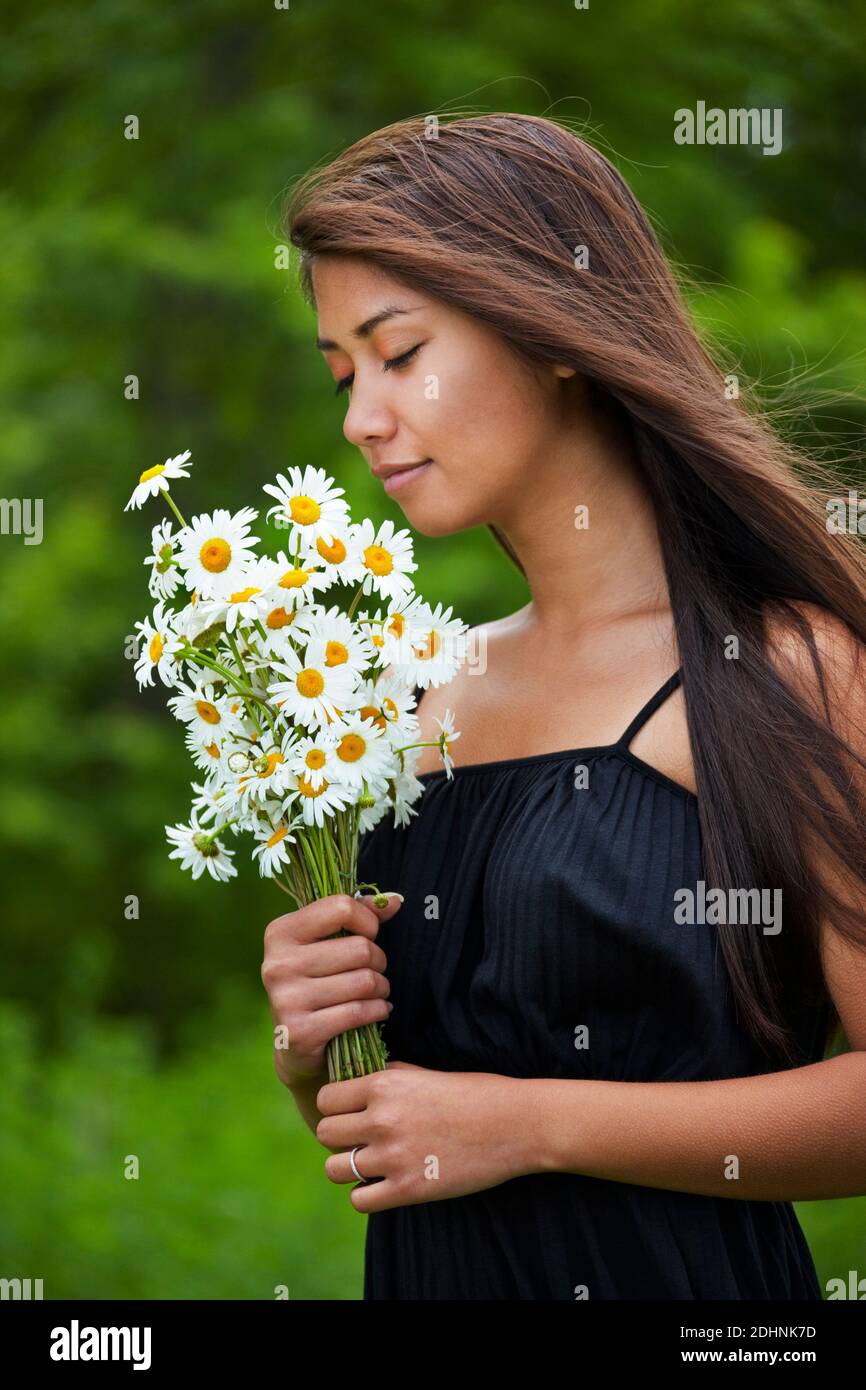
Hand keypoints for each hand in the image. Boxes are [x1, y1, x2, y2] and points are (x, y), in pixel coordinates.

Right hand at [260, 891, 402, 1088]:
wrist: (295, 1044)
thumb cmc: (317, 982)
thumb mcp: (327, 944)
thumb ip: (358, 917)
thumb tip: (395, 900)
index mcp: (281, 932)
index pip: (341, 908)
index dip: (367, 922)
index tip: (368, 936)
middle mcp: (278, 963)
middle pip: (360, 948)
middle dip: (378, 961)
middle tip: (373, 971)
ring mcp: (286, 998)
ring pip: (365, 981)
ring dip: (381, 988)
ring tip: (376, 992)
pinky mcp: (300, 1030)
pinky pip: (359, 1011)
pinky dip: (378, 1011)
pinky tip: (377, 1011)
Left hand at [316, 1060, 537, 1212]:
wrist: (515, 1124)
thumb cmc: (475, 1093)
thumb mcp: (426, 1073)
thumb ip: (389, 1077)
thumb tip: (357, 1081)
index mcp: (384, 1085)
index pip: (326, 1099)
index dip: (336, 1107)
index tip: (351, 1113)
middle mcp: (382, 1119)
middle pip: (325, 1133)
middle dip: (340, 1137)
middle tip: (362, 1140)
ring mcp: (393, 1157)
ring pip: (334, 1169)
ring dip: (348, 1167)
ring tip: (370, 1164)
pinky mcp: (409, 1189)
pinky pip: (359, 1200)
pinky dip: (367, 1196)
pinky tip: (384, 1185)